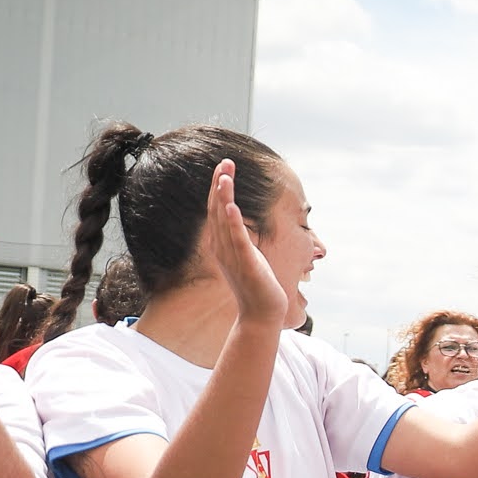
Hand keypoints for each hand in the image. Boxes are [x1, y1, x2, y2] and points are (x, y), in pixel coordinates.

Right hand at [205, 160, 287, 333]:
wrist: (261, 315)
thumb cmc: (256, 287)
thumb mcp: (245, 257)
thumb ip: (240, 239)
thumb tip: (239, 222)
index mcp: (222, 244)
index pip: (217, 210)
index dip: (219, 188)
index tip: (224, 168)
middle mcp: (222, 247)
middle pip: (217, 210)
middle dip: (220, 184)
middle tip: (225, 162)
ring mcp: (232, 256)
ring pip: (224, 221)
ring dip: (224, 196)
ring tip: (225, 176)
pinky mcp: (246, 264)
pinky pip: (238, 240)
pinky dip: (233, 222)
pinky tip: (231, 205)